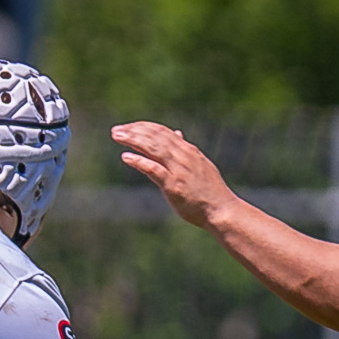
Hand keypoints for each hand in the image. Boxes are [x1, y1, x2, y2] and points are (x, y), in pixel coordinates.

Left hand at [110, 122, 237, 229]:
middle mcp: (183, 156)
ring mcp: (179, 170)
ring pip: (153, 148)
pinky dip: (139, 161)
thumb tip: (176, 133)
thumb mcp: (199, 165)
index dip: (144, 127)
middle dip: (134, 131)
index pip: (163, 132)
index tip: (128, 127)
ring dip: (133, 140)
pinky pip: (154, 169)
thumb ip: (185, 151)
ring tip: (117, 136)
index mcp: (189, 151)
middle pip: (155, 136)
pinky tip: (126, 157)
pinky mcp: (174, 185)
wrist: (222, 210)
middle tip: (115, 130)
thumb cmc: (210, 192)